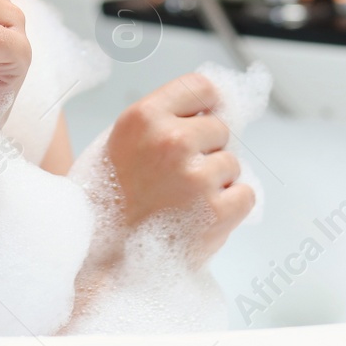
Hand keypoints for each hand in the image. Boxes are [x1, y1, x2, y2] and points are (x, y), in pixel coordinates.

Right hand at [100, 72, 253, 261]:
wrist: (99, 257)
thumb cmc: (109, 200)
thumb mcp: (120, 142)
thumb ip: (160, 121)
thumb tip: (210, 109)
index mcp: (144, 117)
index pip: (201, 88)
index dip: (206, 105)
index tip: (203, 119)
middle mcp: (171, 140)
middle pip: (220, 128)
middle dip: (207, 149)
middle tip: (179, 175)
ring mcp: (195, 177)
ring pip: (232, 163)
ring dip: (217, 181)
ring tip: (183, 200)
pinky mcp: (215, 212)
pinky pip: (245, 194)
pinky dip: (231, 207)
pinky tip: (200, 216)